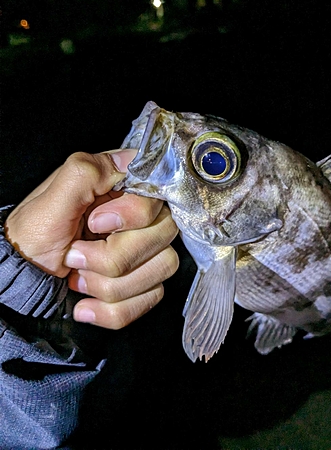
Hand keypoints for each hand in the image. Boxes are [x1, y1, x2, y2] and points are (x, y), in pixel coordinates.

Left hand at [5, 150, 178, 327]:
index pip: (157, 195)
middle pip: (162, 235)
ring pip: (161, 269)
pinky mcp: (145, 280)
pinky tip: (86, 304)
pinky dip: (112, 310)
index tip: (95, 223)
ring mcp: (147, 250)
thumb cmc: (35, 235)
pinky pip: (150, 298)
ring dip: (110, 285)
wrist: (26, 277)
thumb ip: (86, 173)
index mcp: (123, 188)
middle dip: (112, 257)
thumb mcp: (51, 199)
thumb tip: (127, 163)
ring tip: (77, 278)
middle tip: (74, 255)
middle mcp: (142, 217)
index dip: (131, 214)